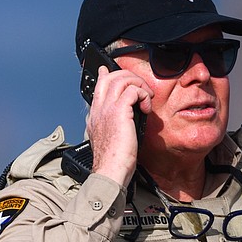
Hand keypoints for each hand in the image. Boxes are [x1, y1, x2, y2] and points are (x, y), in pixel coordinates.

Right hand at [86, 65, 152, 186]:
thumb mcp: (111, 141)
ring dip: (138, 84)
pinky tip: (147, 107)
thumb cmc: (113, 163)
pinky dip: (143, 94)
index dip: (104, 76)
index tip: (105, 70)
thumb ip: (114, 127)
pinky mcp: (118, 111)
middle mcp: (98, 110)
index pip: (97, 88)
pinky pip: (132, 90)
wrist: (110, 171)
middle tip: (141, 87)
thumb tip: (127, 121)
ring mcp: (106, 109)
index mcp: (95, 117)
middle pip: (108, 77)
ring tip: (147, 97)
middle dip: (128, 77)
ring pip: (120, 79)